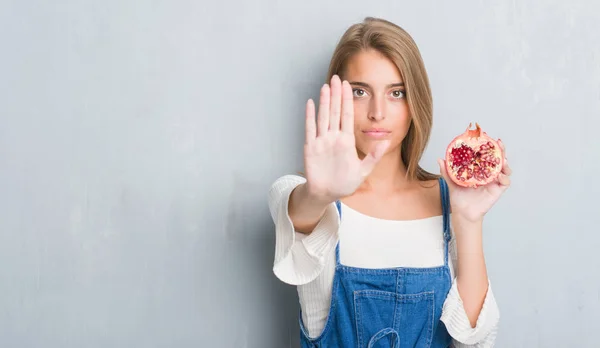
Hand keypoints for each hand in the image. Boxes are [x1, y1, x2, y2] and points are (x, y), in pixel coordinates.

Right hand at [303, 75, 389, 201]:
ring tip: (325, 86)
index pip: (347, 115)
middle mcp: (334, 138)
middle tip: (336, 77)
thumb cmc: (344, 183)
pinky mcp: (311, 148)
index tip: (349, 85)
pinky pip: (310, 129)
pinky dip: (310, 116)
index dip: (348, 100)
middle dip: (336, 94)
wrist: (327, 194)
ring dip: (324, 101)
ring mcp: (322, 141)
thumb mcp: (363, 171)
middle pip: (335, 111)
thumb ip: (373, 156)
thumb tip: (386, 141)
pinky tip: (310, 103)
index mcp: (347, 141)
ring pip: (323, 117)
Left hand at [437, 139, 511, 222]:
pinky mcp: (497, 190)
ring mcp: (494, 181)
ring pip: (505, 169)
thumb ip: (447, 171)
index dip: (488, 146)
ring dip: (505, 163)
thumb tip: (439, 159)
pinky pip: (505, 182)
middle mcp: (488, 173)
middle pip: (498, 159)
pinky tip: (499, 175)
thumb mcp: (452, 181)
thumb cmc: (458, 197)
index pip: (486, 155)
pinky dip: (504, 177)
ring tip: (502, 159)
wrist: (462, 212)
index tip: (487, 137)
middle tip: (498, 143)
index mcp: (479, 169)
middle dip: (501, 150)